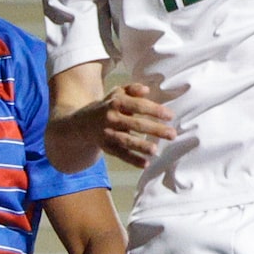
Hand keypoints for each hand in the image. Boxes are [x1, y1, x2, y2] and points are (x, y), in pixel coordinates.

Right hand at [50, 81, 174, 168]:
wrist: (80, 123)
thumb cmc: (107, 106)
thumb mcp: (116, 93)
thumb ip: (132, 89)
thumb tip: (147, 90)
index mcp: (115, 102)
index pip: (138, 105)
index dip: (154, 110)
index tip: (170, 116)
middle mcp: (110, 118)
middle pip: (135, 124)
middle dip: (155, 129)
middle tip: (172, 134)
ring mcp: (107, 134)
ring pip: (126, 140)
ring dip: (141, 146)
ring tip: (156, 150)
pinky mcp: (106, 147)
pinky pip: (120, 154)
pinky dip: (132, 160)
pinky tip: (145, 164)